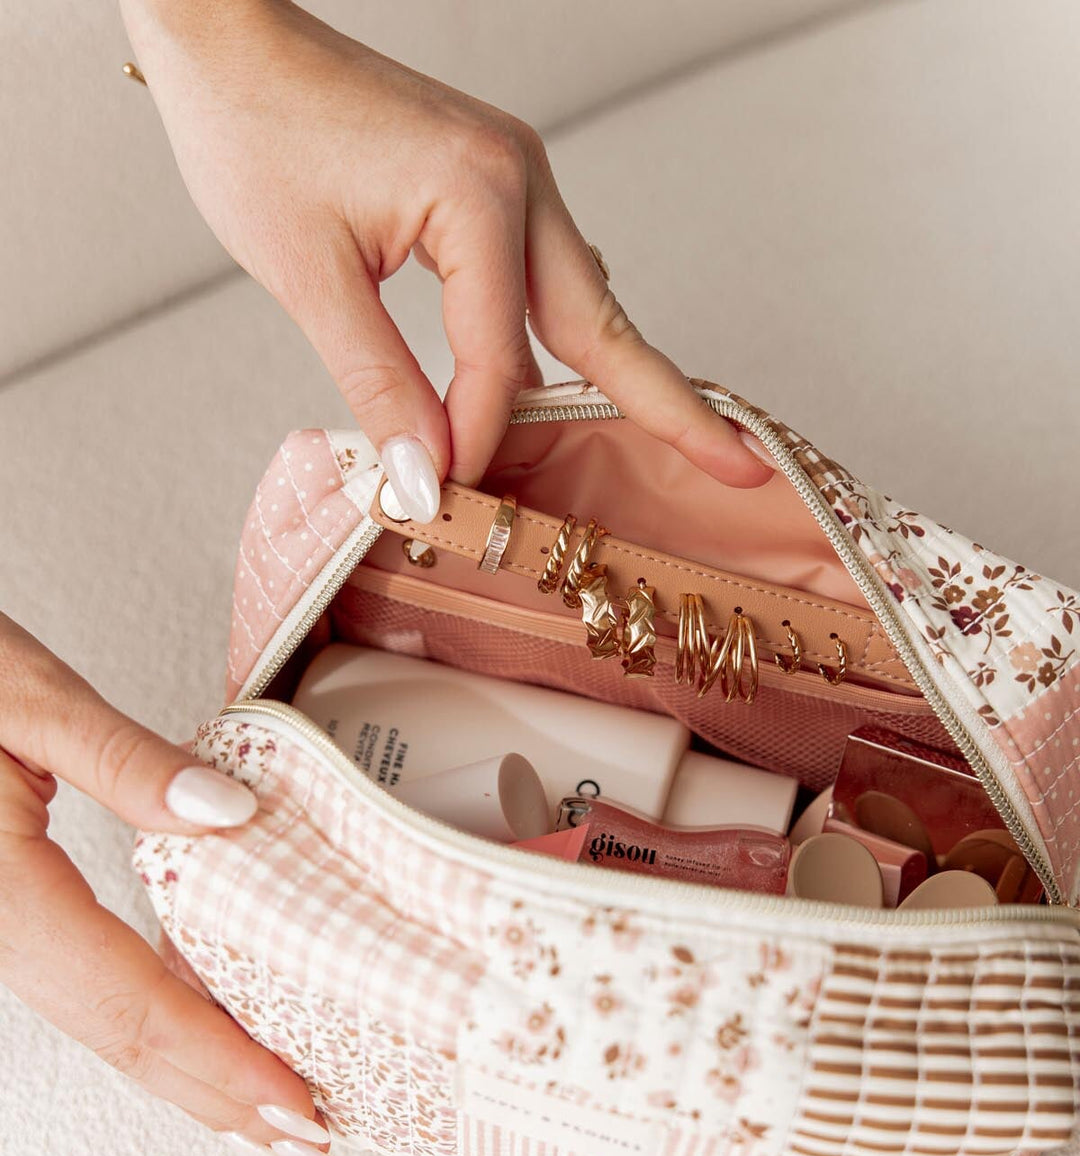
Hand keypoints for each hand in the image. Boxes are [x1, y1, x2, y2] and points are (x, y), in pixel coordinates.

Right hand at [0, 616, 333, 1155]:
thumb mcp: (25, 695)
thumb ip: (124, 761)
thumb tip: (228, 812)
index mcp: (1, 888)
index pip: (130, 1001)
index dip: (218, 1062)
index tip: (292, 1100)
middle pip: (115, 1035)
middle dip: (213, 1093)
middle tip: (302, 1133)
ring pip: (96, 1019)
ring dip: (184, 1065)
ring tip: (261, 1099)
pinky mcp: (5, 908)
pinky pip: (80, 984)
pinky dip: (148, 1017)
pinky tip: (194, 1024)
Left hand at [120, 0, 772, 518]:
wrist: (226, 41)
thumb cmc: (255, 133)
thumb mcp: (308, 276)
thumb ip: (378, 382)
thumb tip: (423, 477)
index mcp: (481, 195)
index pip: (502, 361)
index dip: (477, 439)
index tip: (445, 498)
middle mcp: (522, 180)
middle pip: (606, 324)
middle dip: (672, 405)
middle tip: (741, 465)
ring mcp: (517, 178)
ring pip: (584, 303)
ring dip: (619, 377)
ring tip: (683, 441)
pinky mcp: (494, 186)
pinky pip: (546, 282)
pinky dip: (559, 344)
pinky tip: (565, 391)